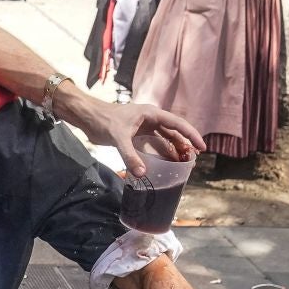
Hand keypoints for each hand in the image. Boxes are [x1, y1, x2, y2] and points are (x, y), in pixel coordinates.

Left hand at [63, 97, 203, 175]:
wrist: (87, 117)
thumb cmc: (103, 120)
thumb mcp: (118, 137)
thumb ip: (130, 156)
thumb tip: (142, 174)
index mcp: (151, 114)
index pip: (177, 124)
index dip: (191, 135)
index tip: (201, 148)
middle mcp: (150, 120)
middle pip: (174, 133)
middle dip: (184, 145)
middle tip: (192, 161)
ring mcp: (144, 128)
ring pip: (165, 140)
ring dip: (174, 151)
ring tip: (183, 164)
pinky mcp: (136, 136)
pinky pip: (154, 145)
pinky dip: (161, 154)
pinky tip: (166, 164)